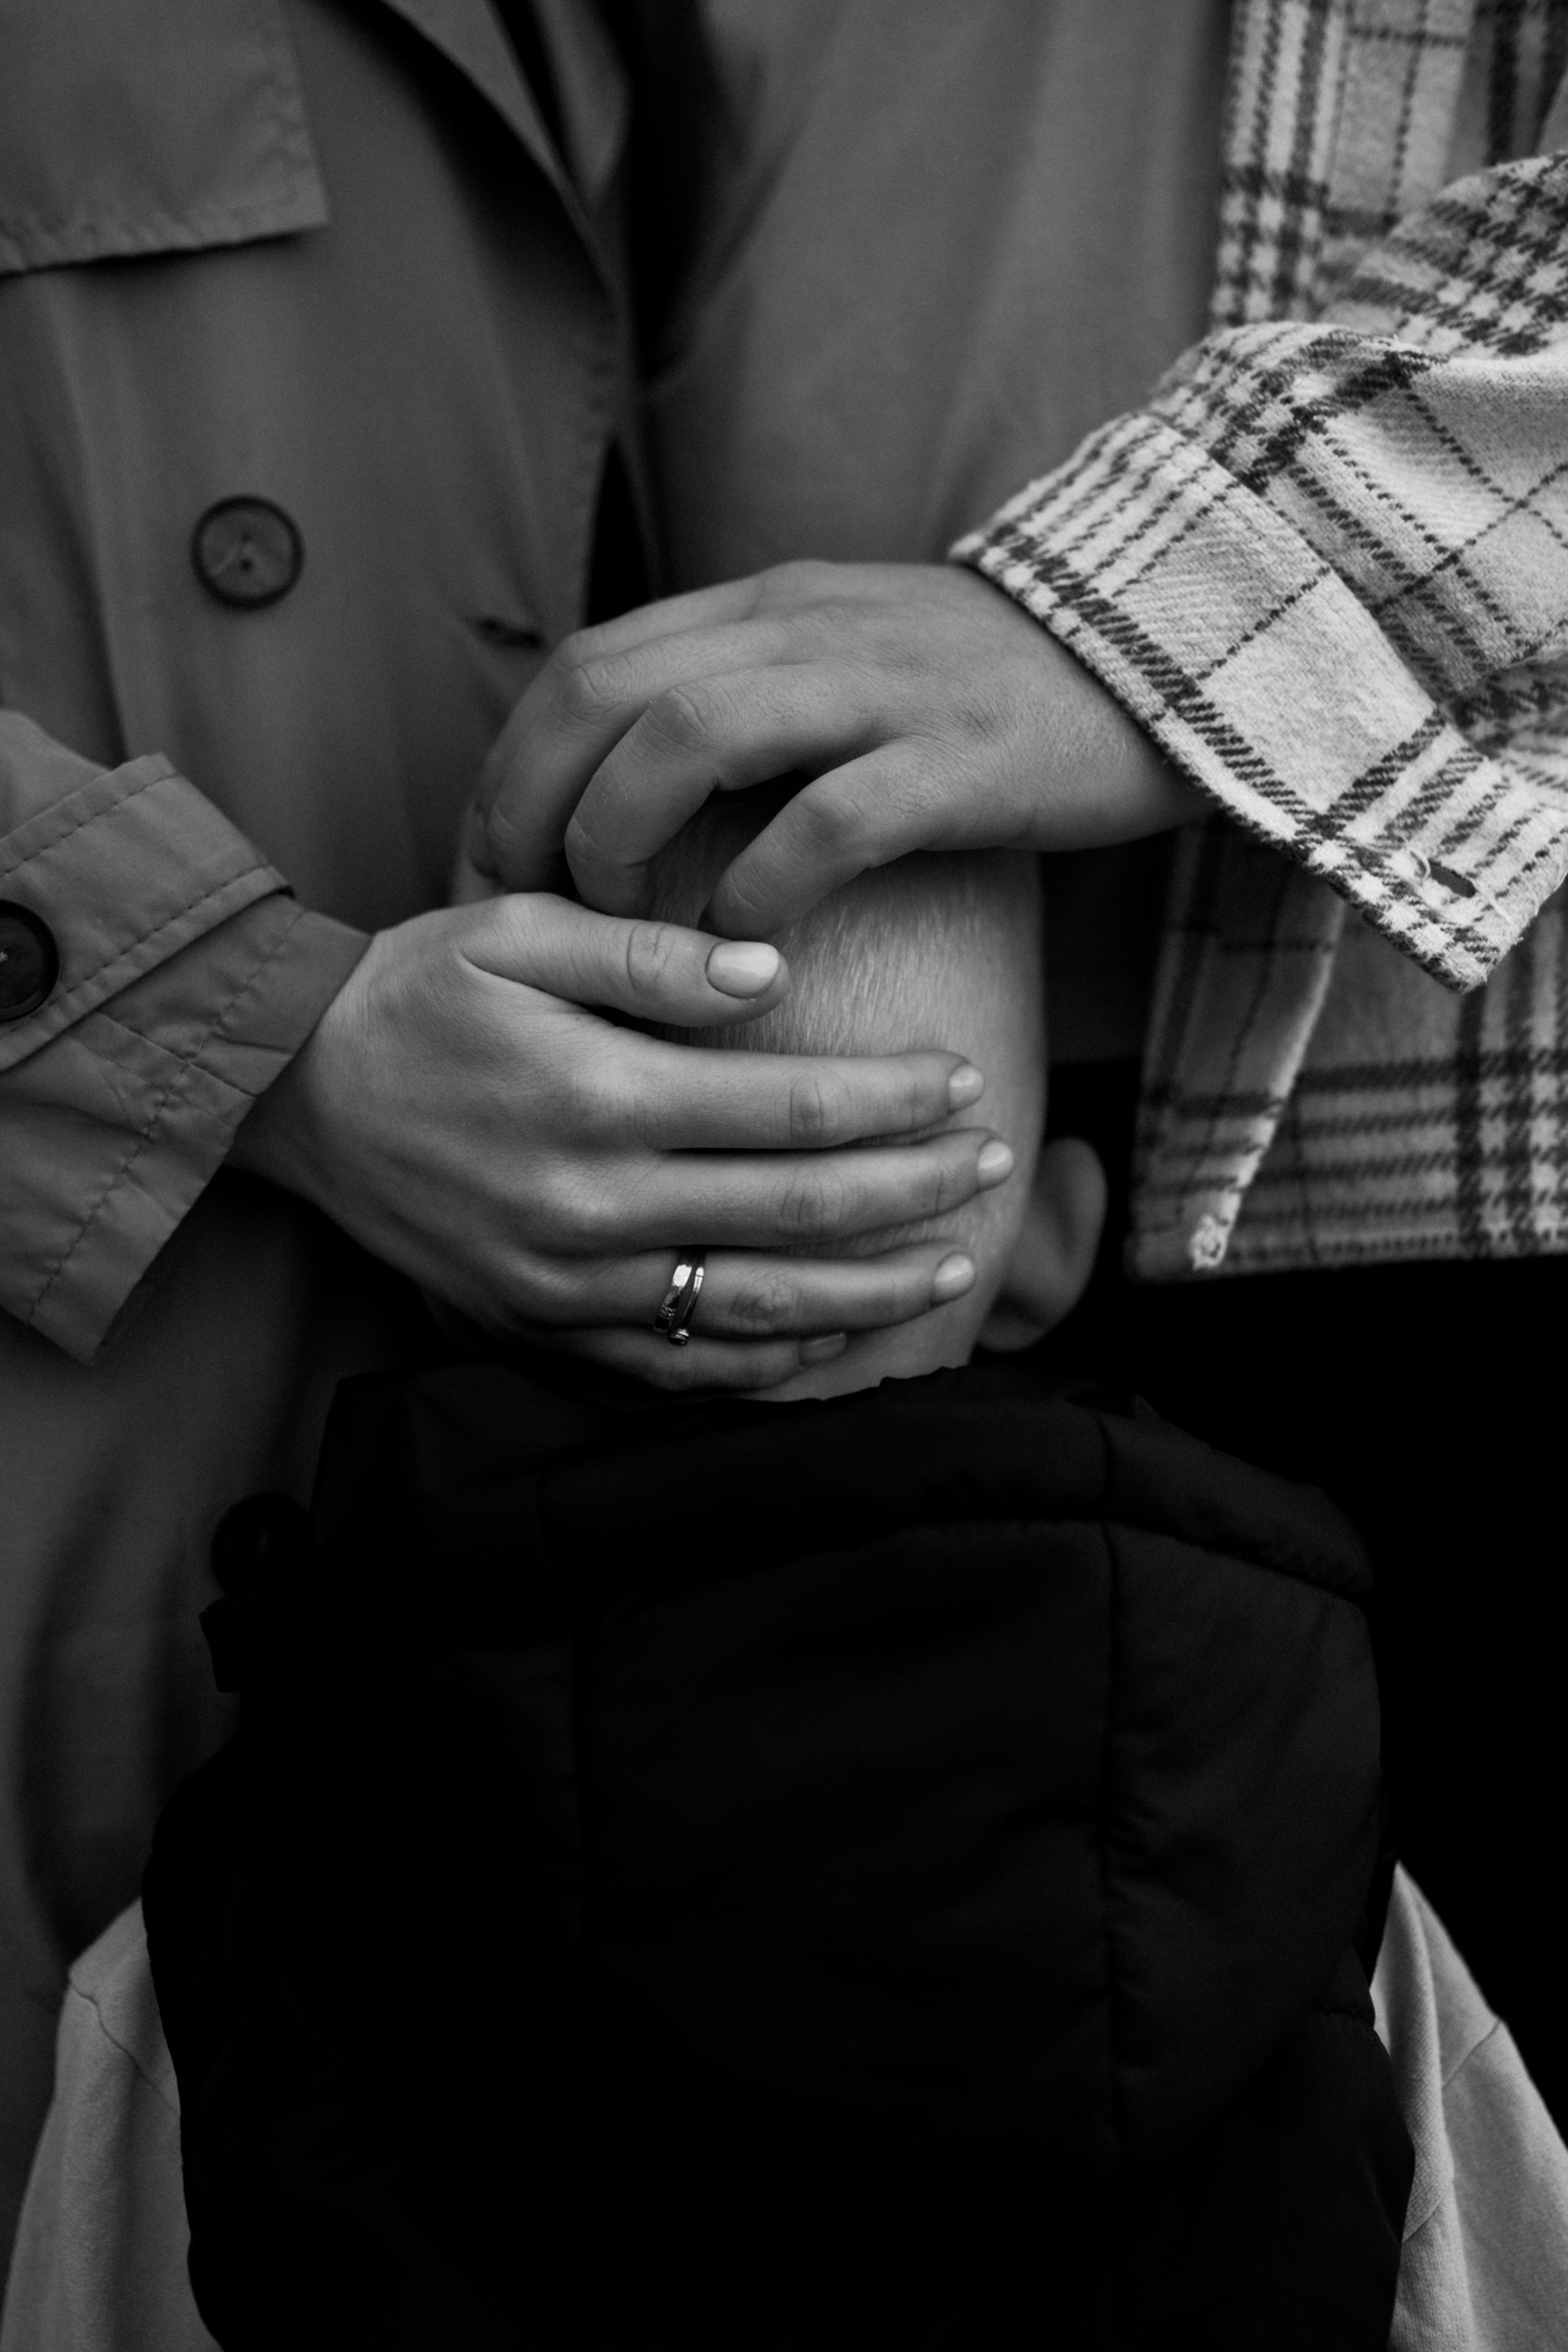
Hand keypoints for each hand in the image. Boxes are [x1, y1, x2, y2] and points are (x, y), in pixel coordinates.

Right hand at [230, 894, 1013, 1390]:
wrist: (296, 1095)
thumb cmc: (416, 996)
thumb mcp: (516, 931)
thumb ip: (651, 953)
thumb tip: (774, 977)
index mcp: (601, 1095)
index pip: (795, 1110)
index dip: (896, 1100)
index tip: (963, 1080)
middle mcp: (596, 1204)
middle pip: (800, 1212)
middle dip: (916, 1192)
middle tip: (995, 1165)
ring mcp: (572, 1284)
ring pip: (759, 1307)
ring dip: (872, 1292)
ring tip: (956, 1268)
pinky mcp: (548, 1329)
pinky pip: (683, 1370)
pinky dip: (771, 1363)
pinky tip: (837, 1338)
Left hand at [467, 561, 1202, 935]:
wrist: (1185, 655)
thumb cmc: (1005, 691)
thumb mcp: (859, 660)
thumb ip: (757, 696)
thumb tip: (639, 784)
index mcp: (772, 605)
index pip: (588, 663)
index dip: (516, 767)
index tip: (497, 865)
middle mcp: (808, 627)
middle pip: (605, 691)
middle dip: (535, 807)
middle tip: (524, 914)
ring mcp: (885, 686)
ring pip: (689, 735)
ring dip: (623, 838)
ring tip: (621, 931)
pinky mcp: (961, 759)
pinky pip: (825, 817)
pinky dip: (761, 884)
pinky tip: (746, 944)